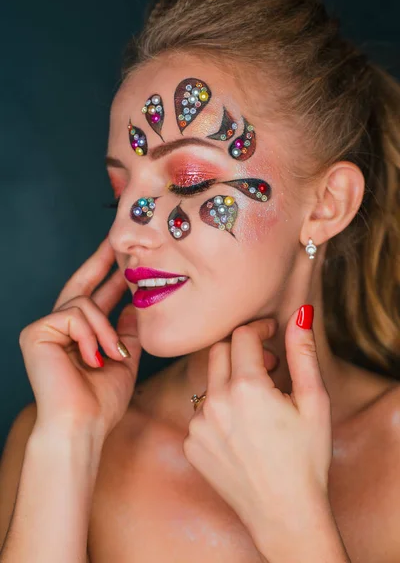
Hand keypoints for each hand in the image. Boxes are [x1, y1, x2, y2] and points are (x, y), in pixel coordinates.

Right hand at [19, 237, 140, 439]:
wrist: (82, 426)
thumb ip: (127, 332)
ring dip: (106, 329)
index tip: (123, 259)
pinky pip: (74, 315)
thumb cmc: (101, 402)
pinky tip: (93, 358)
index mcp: (78, 336)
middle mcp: (58, 329)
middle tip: (116, 239)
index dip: (108, 277)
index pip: (93, 298)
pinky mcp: (35, 332)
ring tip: (114, 356)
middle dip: (100, 262)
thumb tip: (134, 306)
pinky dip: (90, 334)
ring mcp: (44, 329)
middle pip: (80, 286)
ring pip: (84, 303)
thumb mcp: (123, 359)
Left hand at [183, 305, 331, 548]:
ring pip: (209, 382)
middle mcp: (214, 402)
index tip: (271, 334)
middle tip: (267, 366)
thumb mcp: (313, 401)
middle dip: (242, 350)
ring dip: (229, 382)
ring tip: (256, 404)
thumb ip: (302, 353)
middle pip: (220, 352)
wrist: (285, 513)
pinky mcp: (191, 444)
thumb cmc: (306, 458)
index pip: (242, 335)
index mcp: (245, 387)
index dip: (259, 328)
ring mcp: (198, 425)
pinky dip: (219, 411)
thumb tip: (299, 315)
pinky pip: (201, 413)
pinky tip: (241, 430)